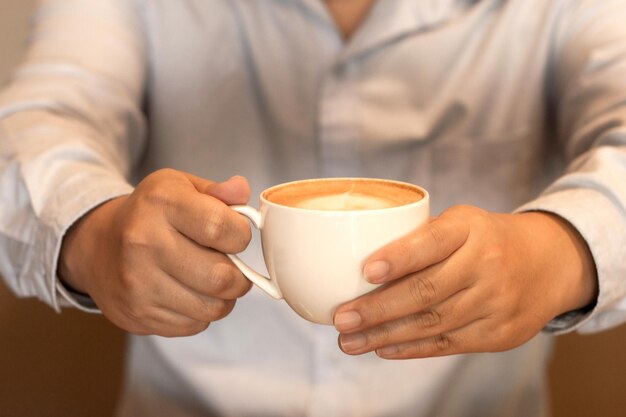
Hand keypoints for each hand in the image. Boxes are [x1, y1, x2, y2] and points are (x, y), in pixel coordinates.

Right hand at [59, 169, 252, 336]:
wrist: (97, 245)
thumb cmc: (149, 213)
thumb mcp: (179, 186)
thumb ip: (217, 191)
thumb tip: (241, 190)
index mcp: (161, 203)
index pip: (222, 228)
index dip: (240, 236)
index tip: (234, 235)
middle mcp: (144, 243)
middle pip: (221, 277)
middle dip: (238, 274)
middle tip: (229, 265)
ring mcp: (138, 283)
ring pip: (213, 307)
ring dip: (223, 297)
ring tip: (210, 278)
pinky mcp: (138, 314)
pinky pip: (195, 325)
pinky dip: (201, 312)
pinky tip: (188, 292)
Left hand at [333, 205, 596, 358]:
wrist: (549, 263)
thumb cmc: (485, 238)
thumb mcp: (460, 222)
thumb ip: (419, 237)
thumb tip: (356, 263)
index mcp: (470, 229)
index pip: (432, 242)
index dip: (400, 257)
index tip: (367, 270)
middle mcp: (487, 264)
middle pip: (426, 291)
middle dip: (378, 309)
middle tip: (341, 318)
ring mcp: (496, 302)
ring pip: (432, 324)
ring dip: (385, 336)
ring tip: (349, 342)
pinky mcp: (499, 334)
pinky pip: (447, 345)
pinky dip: (411, 349)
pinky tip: (382, 349)